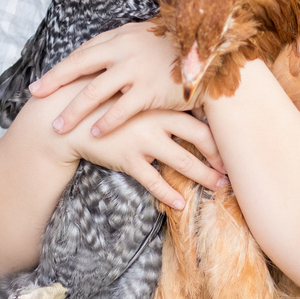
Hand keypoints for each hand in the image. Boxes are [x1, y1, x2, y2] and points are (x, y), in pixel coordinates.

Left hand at [32, 21, 188, 138]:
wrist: (212, 52)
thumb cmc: (179, 47)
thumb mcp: (147, 36)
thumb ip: (123, 44)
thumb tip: (101, 54)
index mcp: (121, 36)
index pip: (82, 53)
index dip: (61, 70)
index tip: (41, 84)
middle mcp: (123, 50)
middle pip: (80, 68)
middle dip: (55, 85)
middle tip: (36, 99)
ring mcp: (136, 70)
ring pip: (95, 92)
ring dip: (74, 111)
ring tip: (58, 127)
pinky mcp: (151, 90)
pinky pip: (122, 109)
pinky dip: (106, 121)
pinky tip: (94, 133)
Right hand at [62, 107, 226, 210]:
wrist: (66, 117)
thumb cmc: (101, 103)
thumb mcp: (130, 94)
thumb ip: (155, 99)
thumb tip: (181, 105)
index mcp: (161, 102)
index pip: (201, 115)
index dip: (219, 133)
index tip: (233, 144)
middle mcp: (157, 119)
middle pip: (200, 138)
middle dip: (219, 156)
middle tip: (232, 169)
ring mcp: (143, 139)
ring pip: (183, 161)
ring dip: (204, 176)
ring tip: (218, 188)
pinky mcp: (127, 158)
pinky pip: (153, 181)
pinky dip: (168, 194)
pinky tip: (180, 204)